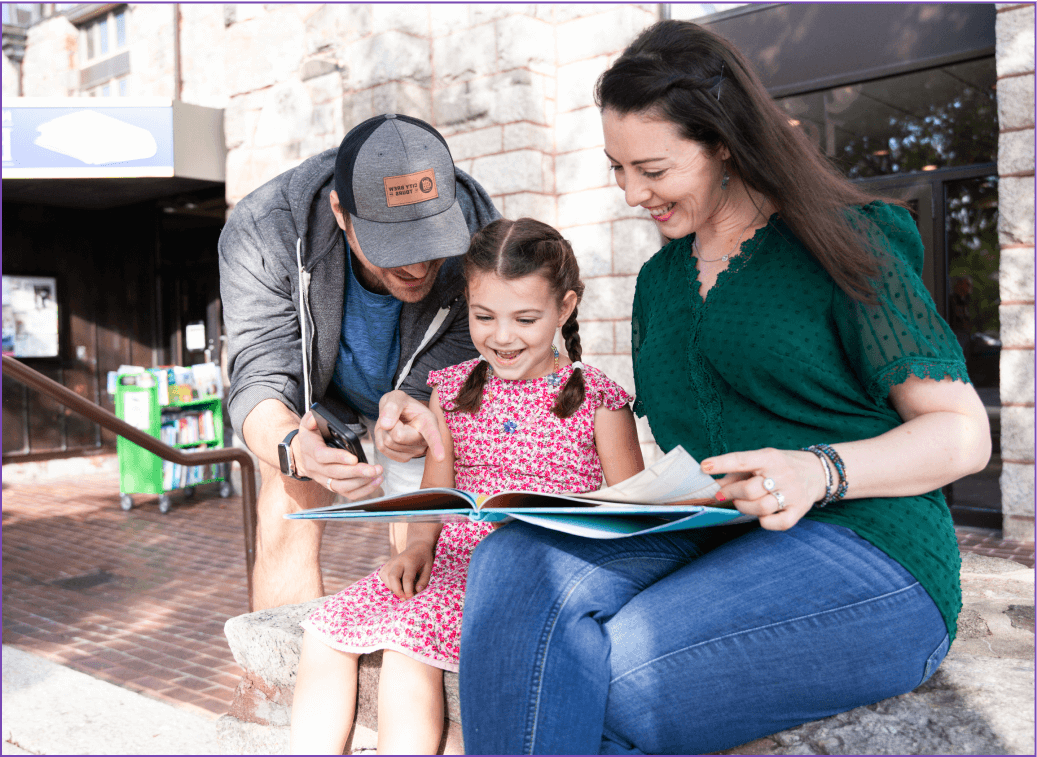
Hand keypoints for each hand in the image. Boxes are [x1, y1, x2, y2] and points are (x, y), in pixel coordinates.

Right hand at [295, 411, 383, 499]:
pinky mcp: (332, 486)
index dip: (338, 458)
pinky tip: (376, 481)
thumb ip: (311, 419)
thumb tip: (314, 419)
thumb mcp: (307, 424)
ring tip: (378, 474)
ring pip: (342, 487)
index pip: (322, 457)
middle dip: (357, 472)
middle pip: (336, 474)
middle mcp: (316, 469)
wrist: (303, 454)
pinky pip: (347, 493)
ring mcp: (324, 479)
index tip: (354, 458)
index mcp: (310, 450)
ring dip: (362, 483)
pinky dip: (363, 490)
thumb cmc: (311, 436)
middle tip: (374, 469)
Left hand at [375, 390, 444, 462]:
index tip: (441, 458)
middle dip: (390, 425)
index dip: (436, 446)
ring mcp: (416, 451)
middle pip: (397, 436)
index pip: (432, 435)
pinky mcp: (404, 457)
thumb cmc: (402, 404)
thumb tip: (385, 425)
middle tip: (396, 418)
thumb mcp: (397, 396)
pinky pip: (383, 449)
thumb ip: (392, 406)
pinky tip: (390, 433)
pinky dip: (380, 439)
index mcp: (429, 421)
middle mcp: (425, 439)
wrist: (400, 415)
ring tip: (394, 425)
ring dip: (384, 431)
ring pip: (388, 443)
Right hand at [378, 541, 434, 598]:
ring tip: (402, 590)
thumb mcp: (429, 568)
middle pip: (393, 577)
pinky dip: (388, 583)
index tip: (410, 598)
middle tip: (404, 598)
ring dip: (393, 588)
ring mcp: (390, 562)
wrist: (417, 547)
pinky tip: (396, 584)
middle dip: (397, 590)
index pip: (407, 578)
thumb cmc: (424, 560)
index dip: (408, 590)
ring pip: (386, 578)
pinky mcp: (386, 565)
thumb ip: (424, 581)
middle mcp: (398, 561)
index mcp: (410, 561)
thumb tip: (417, 591)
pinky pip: (383, 576)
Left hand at [701, 448, 827, 530]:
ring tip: (741, 503)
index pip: (742, 460)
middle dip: (731, 494)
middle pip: (749, 489)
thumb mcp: (760, 461)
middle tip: (724, 495)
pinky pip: (777, 523)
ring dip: (744, 508)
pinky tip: (760, 515)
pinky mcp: (799, 510)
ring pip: (761, 507)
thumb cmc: (781, 466)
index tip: (704, 467)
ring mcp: (793, 493)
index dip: (722, 463)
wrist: (817, 472)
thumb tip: (713, 486)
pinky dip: (764, 522)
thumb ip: (736, 473)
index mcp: (770, 457)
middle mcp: (783, 474)